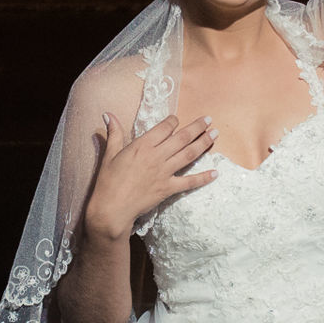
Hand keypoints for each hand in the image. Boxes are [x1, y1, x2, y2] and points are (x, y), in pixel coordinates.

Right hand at [82, 114, 217, 242]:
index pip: (164, 128)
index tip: (177, 119)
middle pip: (182, 138)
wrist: (112, 208)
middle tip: (208, 119)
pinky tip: (215, 173)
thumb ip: (114, 133)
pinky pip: (189, 182)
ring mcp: (164, 173)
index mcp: (142, 146)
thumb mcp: (109, 155)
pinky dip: (203, 178)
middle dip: (197, 127)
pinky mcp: (168, 188)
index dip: (173, 121)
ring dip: (203, 143)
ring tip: (215, 134)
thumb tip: (108, 114)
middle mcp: (157, 156)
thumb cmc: (108, 181)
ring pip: (189, 155)